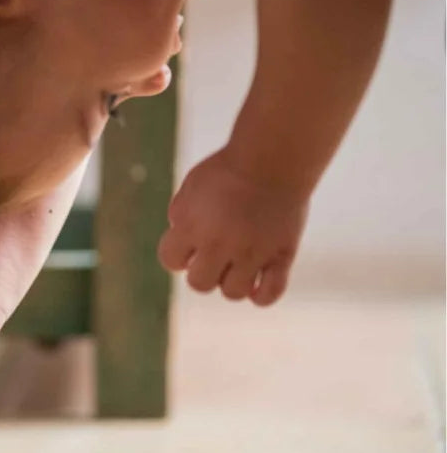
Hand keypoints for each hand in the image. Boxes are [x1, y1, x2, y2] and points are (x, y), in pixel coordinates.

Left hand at [157, 147, 308, 305]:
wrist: (274, 157)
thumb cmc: (229, 168)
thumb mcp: (191, 187)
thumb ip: (181, 216)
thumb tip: (182, 245)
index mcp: (193, 225)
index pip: (170, 260)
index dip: (178, 254)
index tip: (190, 243)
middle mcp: (221, 243)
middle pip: (199, 284)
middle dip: (203, 271)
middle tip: (216, 253)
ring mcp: (253, 251)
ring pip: (233, 293)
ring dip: (232, 282)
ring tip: (239, 262)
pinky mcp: (282, 255)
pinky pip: (270, 294)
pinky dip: (261, 295)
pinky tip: (257, 282)